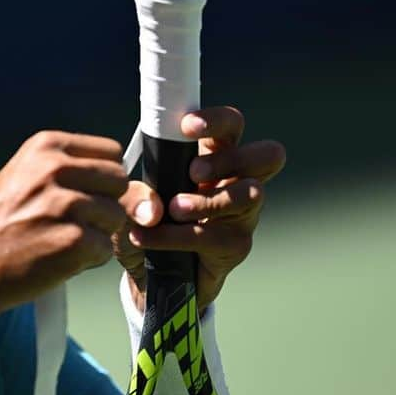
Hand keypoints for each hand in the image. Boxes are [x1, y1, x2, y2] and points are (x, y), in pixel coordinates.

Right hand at [0, 130, 154, 320]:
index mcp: (44, 147)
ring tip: (61, 239)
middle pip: (119, 180)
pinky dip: (88, 259)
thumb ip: (72, 173)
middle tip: (74, 220)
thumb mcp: (25, 178)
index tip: (84, 192)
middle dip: (105, 202)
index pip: (109, 151)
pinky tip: (59, 257)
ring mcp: (65, 205)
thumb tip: (130, 185)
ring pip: (117, 215)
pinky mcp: (74, 242)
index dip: (102, 177)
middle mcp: (55, 169)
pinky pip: (105, 248)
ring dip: (97, 233)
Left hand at [113, 106, 286, 311]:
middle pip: (267, 154)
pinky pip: (215, 235)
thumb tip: (154, 208)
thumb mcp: (128, 203)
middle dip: (231, 159)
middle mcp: (236, 179)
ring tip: (174, 209)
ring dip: (208, 200)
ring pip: (250, 194)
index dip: (218, 121)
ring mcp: (242, 213)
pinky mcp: (236, 244)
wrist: (147, 273)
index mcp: (213, 154)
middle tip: (194, 171)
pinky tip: (147, 238)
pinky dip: (176, 236)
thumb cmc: (144, 221)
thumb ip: (133, 195)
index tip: (187, 126)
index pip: (232, 125)